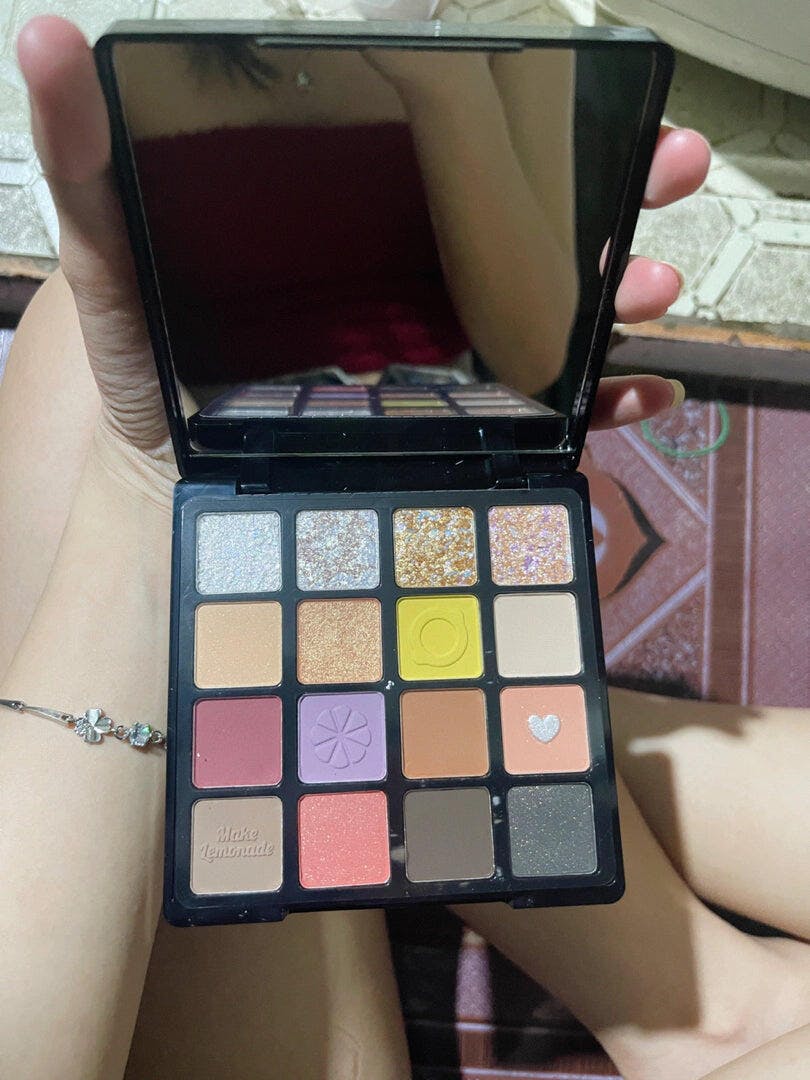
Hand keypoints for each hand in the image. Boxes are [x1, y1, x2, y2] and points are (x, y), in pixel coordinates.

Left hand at [18, 17, 708, 448]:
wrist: (186, 482)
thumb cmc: (158, 366)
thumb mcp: (114, 253)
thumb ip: (87, 153)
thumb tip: (47, 40)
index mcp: (366, 222)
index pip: (469, 152)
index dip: (541, 121)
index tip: (602, 101)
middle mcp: (422, 282)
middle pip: (538, 224)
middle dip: (615, 192)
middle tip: (666, 170)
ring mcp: (450, 359)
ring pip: (561, 313)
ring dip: (623, 293)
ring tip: (648, 285)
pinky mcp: (463, 432)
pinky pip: (552, 415)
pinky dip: (608, 402)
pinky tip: (639, 394)